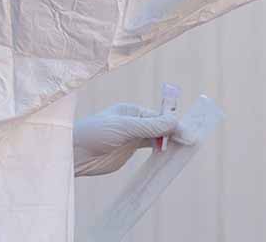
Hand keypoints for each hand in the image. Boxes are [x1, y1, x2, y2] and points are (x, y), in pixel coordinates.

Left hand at [73, 102, 189, 176]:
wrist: (74, 154)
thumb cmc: (95, 133)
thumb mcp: (124, 127)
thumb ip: (149, 126)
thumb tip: (174, 121)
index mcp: (132, 110)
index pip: (158, 116)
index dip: (172, 123)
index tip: (186, 131)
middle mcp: (134, 121)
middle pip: (160, 125)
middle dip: (174, 131)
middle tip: (191, 140)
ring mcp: (132, 136)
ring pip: (157, 137)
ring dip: (170, 141)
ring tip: (185, 146)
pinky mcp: (129, 151)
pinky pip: (150, 148)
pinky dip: (161, 150)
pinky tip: (170, 153)